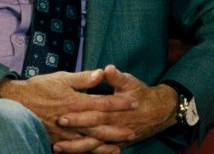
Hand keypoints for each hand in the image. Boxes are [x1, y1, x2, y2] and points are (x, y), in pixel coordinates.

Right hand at [0, 69, 137, 151]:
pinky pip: (76, 149)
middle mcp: (72, 119)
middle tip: (133, 131)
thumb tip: (102, 73)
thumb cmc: (38, 88)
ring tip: (119, 147)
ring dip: (105, 144)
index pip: (102, 103)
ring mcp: (64, 132)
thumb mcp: (61, 78)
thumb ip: (82, 78)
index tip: (134, 102)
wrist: (15, 104)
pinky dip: (88, 152)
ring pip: (89, 141)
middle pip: (99, 126)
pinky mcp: (57, 139)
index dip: (119, 103)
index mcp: (74, 101)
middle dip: (117, 129)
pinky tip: (96, 152)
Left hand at [53, 65, 178, 151]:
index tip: (61, 115)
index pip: (94, 113)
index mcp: (116, 109)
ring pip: (94, 146)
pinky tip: (72, 153)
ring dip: (76, 147)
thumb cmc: (142, 94)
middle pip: (91, 130)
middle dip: (72, 132)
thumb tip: (107, 69)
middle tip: (54, 132)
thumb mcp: (131, 82)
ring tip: (57, 147)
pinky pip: (99, 151)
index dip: (79, 115)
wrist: (160, 112)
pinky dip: (87, 153)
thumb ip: (117, 77)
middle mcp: (115, 125)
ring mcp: (116, 137)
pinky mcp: (117, 143)